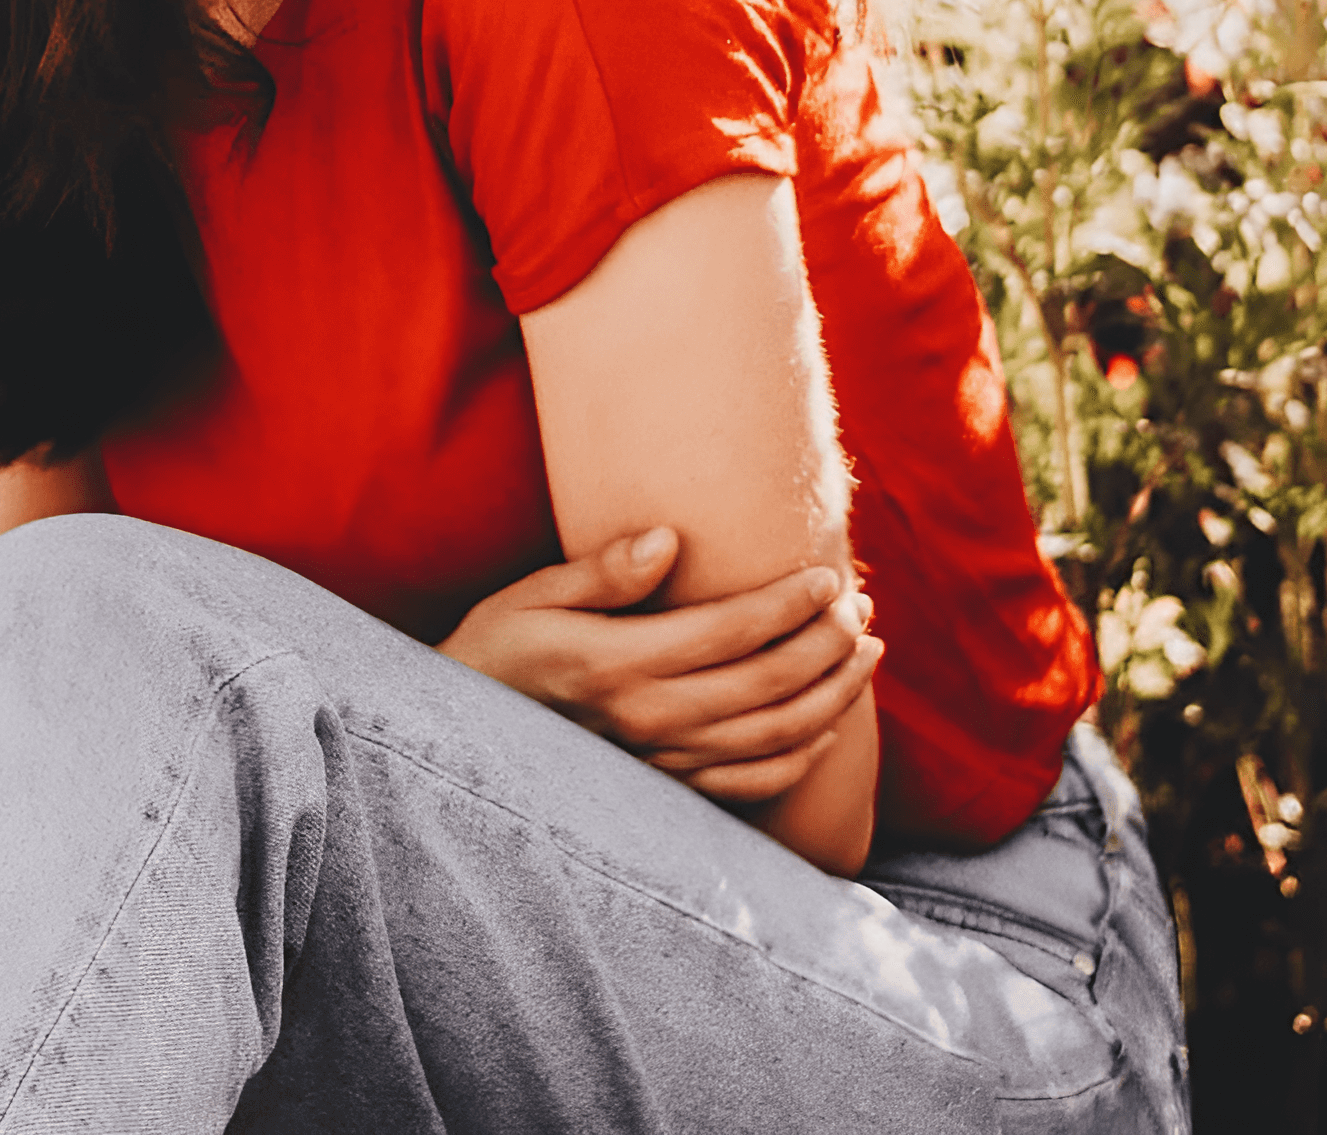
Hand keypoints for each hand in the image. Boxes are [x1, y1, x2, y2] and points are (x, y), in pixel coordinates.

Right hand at [436, 527, 882, 803]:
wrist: (462, 735)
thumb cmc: (498, 647)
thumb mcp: (534, 595)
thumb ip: (604, 572)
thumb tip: (666, 540)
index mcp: (621, 664)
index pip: (731, 632)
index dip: (789, 603)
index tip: (828, 574)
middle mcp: (650, 719)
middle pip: (768, 685)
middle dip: (826, 645)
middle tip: (860, 608)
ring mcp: (663, 761)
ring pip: (774, 737)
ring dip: (831, 697)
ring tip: (864, 656)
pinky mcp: (667, 786)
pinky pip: (751, 783)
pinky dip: (800, 757)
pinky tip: (827, 725)